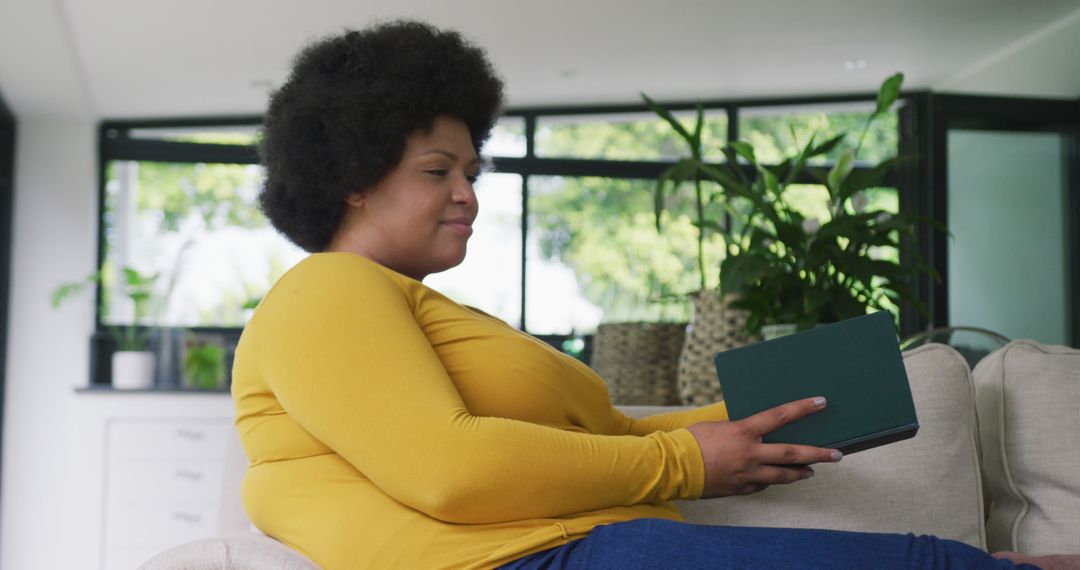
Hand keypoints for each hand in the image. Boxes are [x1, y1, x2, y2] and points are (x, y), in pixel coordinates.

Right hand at [687, 397, 841, 498]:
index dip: (802, 408)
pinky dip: (770, 479)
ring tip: (811, 471)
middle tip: (837, 454)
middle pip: (792, 454)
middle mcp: (750, 453)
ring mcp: (747, 474)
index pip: (780, 416)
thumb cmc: (691, 440)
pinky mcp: (740, 488)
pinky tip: (774, 477)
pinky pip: (762, 484)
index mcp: (744, 431)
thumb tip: (755, 429)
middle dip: (818, 454)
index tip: (820, 402)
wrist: (672, 466)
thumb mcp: (718, 426)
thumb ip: (739, 428)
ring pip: (783, 475)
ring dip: (800, 472)